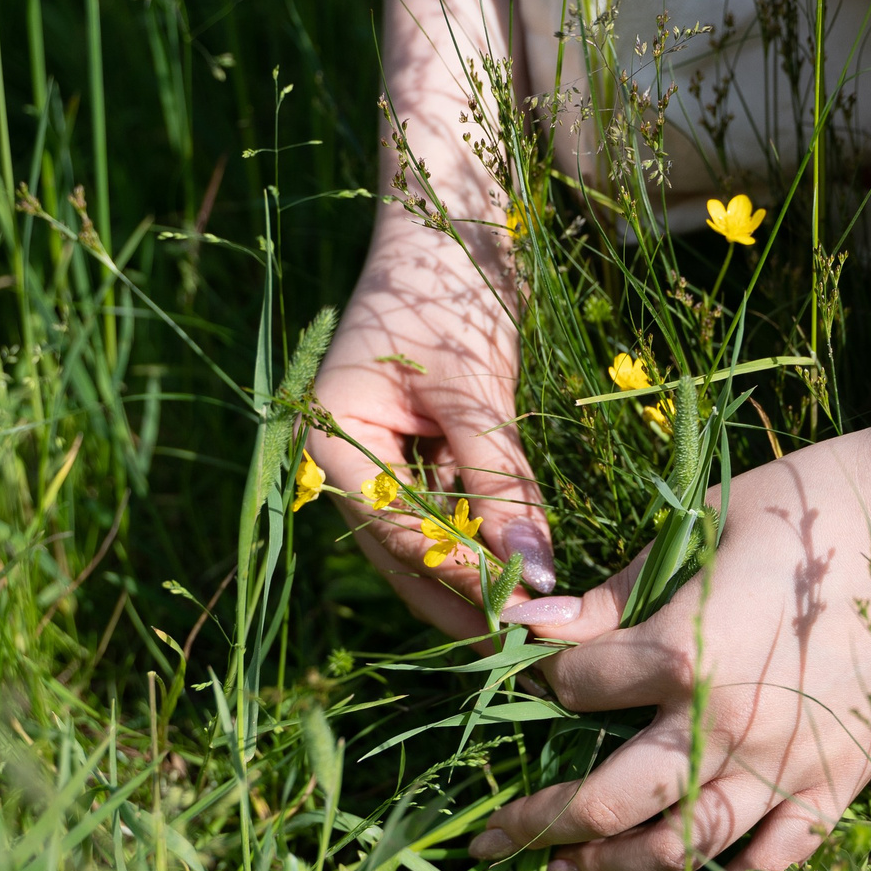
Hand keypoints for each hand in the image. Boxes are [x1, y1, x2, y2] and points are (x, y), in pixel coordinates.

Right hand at [309, 205, 552, 640]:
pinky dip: (492, 538)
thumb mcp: (474, 386)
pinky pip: (456, 513)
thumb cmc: (448, 286)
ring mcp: (386, 462)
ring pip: (433, 543)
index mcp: (331, 443)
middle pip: (405, 555)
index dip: (456, 576)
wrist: (452, 221)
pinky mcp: (427, 455)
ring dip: (482, 578)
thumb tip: (533, 572)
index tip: (517, 612)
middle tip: (529, 648)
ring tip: (539, 626)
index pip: (394, 533)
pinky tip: (533, 571)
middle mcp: (349, 463)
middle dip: (466, 598)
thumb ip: (499, 480)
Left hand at [471, 418, 870, 870]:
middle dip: (538, 823)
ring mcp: (788, 765)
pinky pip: (770, 865)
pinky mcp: (839, 787)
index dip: (540, 680)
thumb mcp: (705, 528)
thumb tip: (531, 626)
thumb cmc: (818, 505)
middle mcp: (728, 724)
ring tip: (563, 869)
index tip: (530, 678)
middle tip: (491, 839)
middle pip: (609, 802)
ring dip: (610, 869)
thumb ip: (619, 591)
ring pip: (680, 850)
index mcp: (687, 650)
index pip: (575, 686)